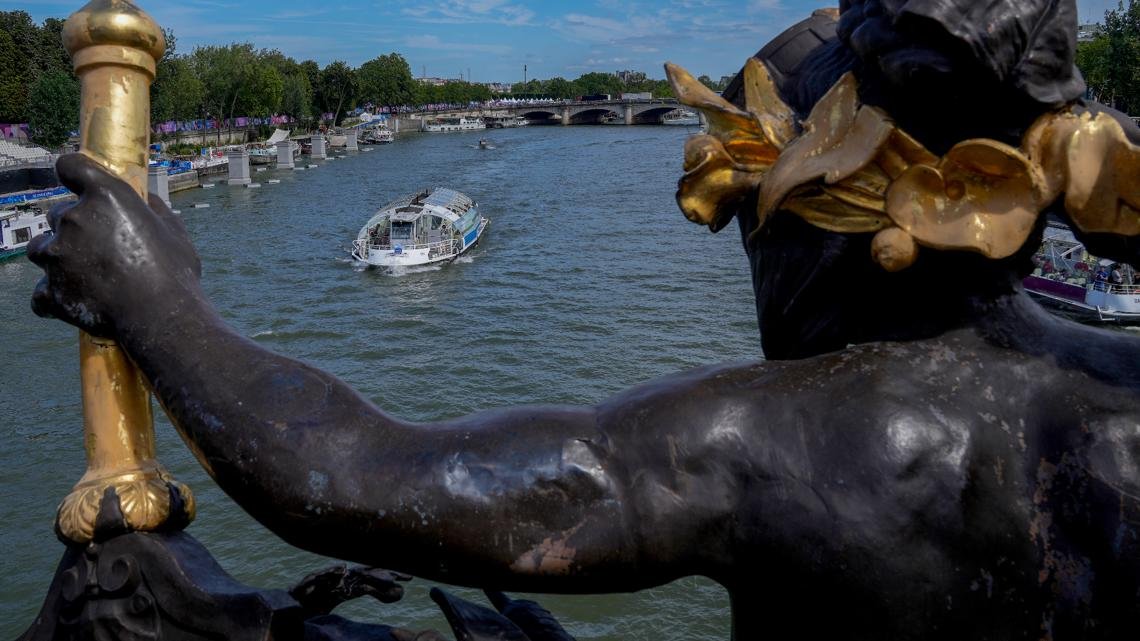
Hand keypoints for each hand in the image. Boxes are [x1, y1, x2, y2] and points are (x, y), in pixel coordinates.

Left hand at [28, 153, 201, 338]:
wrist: (162, 318)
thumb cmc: (175, 272)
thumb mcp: (174, 230)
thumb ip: (153, 208)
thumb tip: (144, 198)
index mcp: (106, 196)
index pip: (71, 166)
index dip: (73, 173)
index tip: (78, 183)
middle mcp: (74, 218)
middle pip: (57, 213)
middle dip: (74, 227)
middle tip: (101, 246)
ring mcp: (57, 255)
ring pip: (41, 248)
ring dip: (56, 256)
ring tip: (84, 272)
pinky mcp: (51, 290)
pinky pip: (39, 292)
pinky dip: (52, 295)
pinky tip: (72, 298)